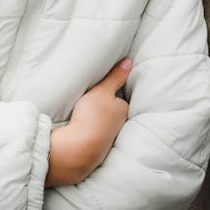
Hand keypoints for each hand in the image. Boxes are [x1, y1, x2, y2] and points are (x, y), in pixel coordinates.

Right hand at [46, 57, 131, 186]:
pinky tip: (82, 128)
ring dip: (98, 120)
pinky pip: (95, 135)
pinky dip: (90, 131)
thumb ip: (115, 76)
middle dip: (107, 108)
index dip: (113, 93)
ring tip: (87, 113)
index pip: (121, 98)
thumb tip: (129, 61)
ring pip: (104, 124)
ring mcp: (108, 138)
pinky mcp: (96, 147)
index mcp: (123, 110)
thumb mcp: (103, 90)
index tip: (104, 89)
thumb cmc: (93, 116)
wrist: (80, 148)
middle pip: (113, 112)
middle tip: (94, 101)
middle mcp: (119, 125)